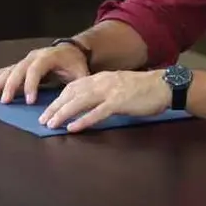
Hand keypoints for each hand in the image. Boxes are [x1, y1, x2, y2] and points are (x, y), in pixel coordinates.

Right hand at [0, 44, 89, 104]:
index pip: (36, 69)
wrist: (72, 50)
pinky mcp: (20, 65)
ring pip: (9, 71)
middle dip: (10, 86)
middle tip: (4, 101)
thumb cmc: (76, 64)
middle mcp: (33, 56)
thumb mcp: (81, 73)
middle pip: (18, 70)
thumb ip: (77, 85)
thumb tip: (74, 101)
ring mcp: (25, 60)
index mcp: (48, 57)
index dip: (31, 84)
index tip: (29, 101)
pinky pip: (5, 70)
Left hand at [38, 69, 169, 132]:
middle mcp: (101, 82)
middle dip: (55, 106)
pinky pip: (96, 112)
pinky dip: (83, 120)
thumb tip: (88, 102)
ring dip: (63, 113)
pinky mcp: (118, 103)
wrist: (163, 85)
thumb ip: (103, 91)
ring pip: (80, 102)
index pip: (73, 86)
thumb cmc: (142, 88)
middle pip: (71, 93)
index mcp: (100, 78)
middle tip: (43, 119)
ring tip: (52, 124)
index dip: (59, 98)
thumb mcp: (118, 85)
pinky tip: (72, 128)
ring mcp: (109, 92)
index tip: (48, 108)